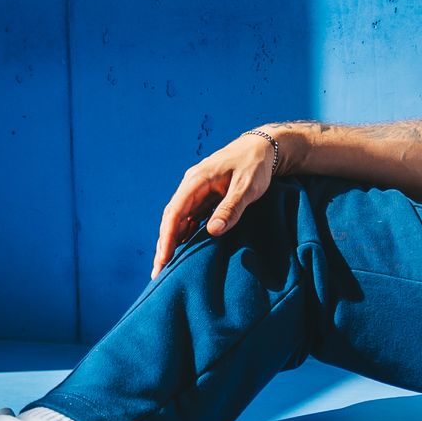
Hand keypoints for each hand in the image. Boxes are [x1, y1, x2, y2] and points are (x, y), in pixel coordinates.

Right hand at [152, 132, 280, 279]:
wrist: (263, 148)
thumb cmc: (255, 166)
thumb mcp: (246, 187)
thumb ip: (230, 208)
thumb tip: (213, 232)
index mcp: (196, 181)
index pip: (175, 212)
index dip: (167, 237)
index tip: (163, 258)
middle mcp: (191, 186)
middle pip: (172, 218)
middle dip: (164, 245)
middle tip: (158, 272)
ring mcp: (197, 192)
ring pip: (178, 220)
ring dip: (171, 242)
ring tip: (166, 266)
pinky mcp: (205, 198)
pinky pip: (189, 219)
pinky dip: (184, 235)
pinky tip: (182, 251)